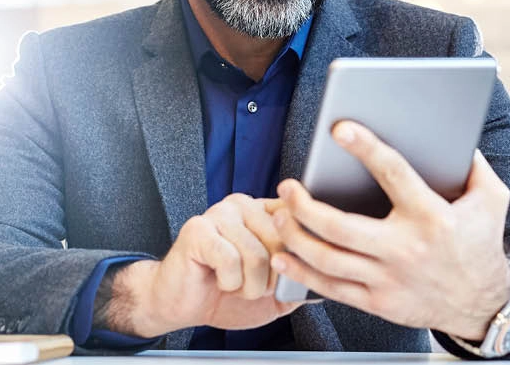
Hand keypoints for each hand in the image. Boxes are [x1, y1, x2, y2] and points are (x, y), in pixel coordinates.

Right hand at [111, 194, 302, 335]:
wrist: (182, 303)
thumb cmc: (226, 294)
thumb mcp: (274, 293)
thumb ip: (300, 282)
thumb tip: (327, 283)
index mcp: (265, 212)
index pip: (298, 220)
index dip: (298, 254)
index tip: (286, 271)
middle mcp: (244, 205)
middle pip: (282, 241)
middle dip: (271, 278)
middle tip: (252, 285)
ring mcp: (219, 213)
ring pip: (258, 255)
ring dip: (249, 286)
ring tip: (234, 284)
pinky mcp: (198, 229)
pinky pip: (230, 261)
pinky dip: (228, 283)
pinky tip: (217, 279)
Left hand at [270, 121, 509, 340]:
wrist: (483, 305)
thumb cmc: (482, 244)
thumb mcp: (492, 200)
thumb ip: (474, 165)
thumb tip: (455, 134)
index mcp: (431, 216)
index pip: (393, 174)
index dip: (365, 148)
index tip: (339, 129)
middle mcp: (406, 249)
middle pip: (341, 227)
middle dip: (304, 205)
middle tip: (287, 186)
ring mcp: (389, 280)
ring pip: (328, 259)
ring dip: (296, 236)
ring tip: (280, 214)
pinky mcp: (379, 303)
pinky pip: (331, 288)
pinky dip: (302, 272)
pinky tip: (284, 255)